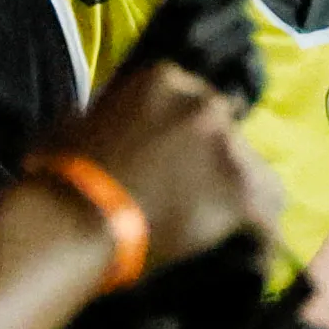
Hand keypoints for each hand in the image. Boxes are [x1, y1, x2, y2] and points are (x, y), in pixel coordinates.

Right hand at [54, 60, 284, 270]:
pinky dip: (259, 233)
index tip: (178, 157)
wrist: (76, 218)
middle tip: (194, 192)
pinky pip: (267, 214)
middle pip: (227, 133)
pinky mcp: (243, 191)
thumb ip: (107, 115)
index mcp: (165, 80)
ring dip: (235, 194)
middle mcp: (206, 105)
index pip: (194, 100)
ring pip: (252, 172)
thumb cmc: (61, 173)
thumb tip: (98, 120)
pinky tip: (248, 249)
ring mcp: (229, 148)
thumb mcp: (76, 122)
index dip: (187, 135)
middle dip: (213, 160)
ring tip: (217, 225)